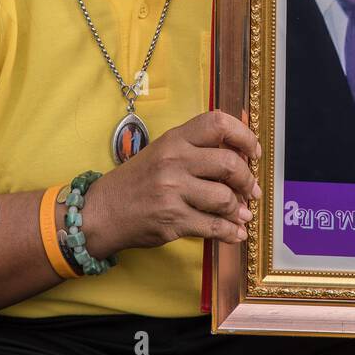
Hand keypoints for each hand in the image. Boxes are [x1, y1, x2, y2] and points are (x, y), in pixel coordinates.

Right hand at [79, 110, 260, 258]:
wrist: (101, 212)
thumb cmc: (138, 180)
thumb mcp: (164, 151)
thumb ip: (198, 145)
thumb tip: (242, 138)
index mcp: (174, 139)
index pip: (218, 123)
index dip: (244, 135)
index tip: (253, 151)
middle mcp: (174, 161)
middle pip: (229, 163)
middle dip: (248, 180)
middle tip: (251, 189)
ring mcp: (173, 191)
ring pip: (224, 198)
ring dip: (239, 209)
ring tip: (241, 213)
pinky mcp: (173, 220)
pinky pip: (214, 226)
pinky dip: (231, 231)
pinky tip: (235, 232)